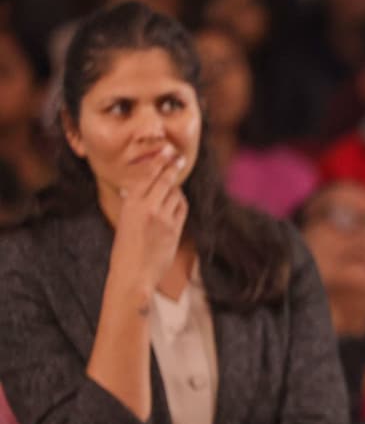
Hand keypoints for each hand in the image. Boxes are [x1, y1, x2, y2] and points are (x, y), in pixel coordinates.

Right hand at [110, 144, 188, 292]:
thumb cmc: (126, 249)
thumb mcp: (124, 221)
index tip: (165, 150)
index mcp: (130, 203)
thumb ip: (134, 205)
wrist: (133, 273)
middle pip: (164, 179)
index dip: (158, 161)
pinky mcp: (174, 229)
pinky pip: (181, 208)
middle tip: (177, 156)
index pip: (146, 175)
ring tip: (170, 188)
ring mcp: (162, 218)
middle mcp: (146, 207)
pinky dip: (180, 202)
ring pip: (175, 193)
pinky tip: (176, 202)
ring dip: (174, 189)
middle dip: (171, 166)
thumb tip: (135, 191)